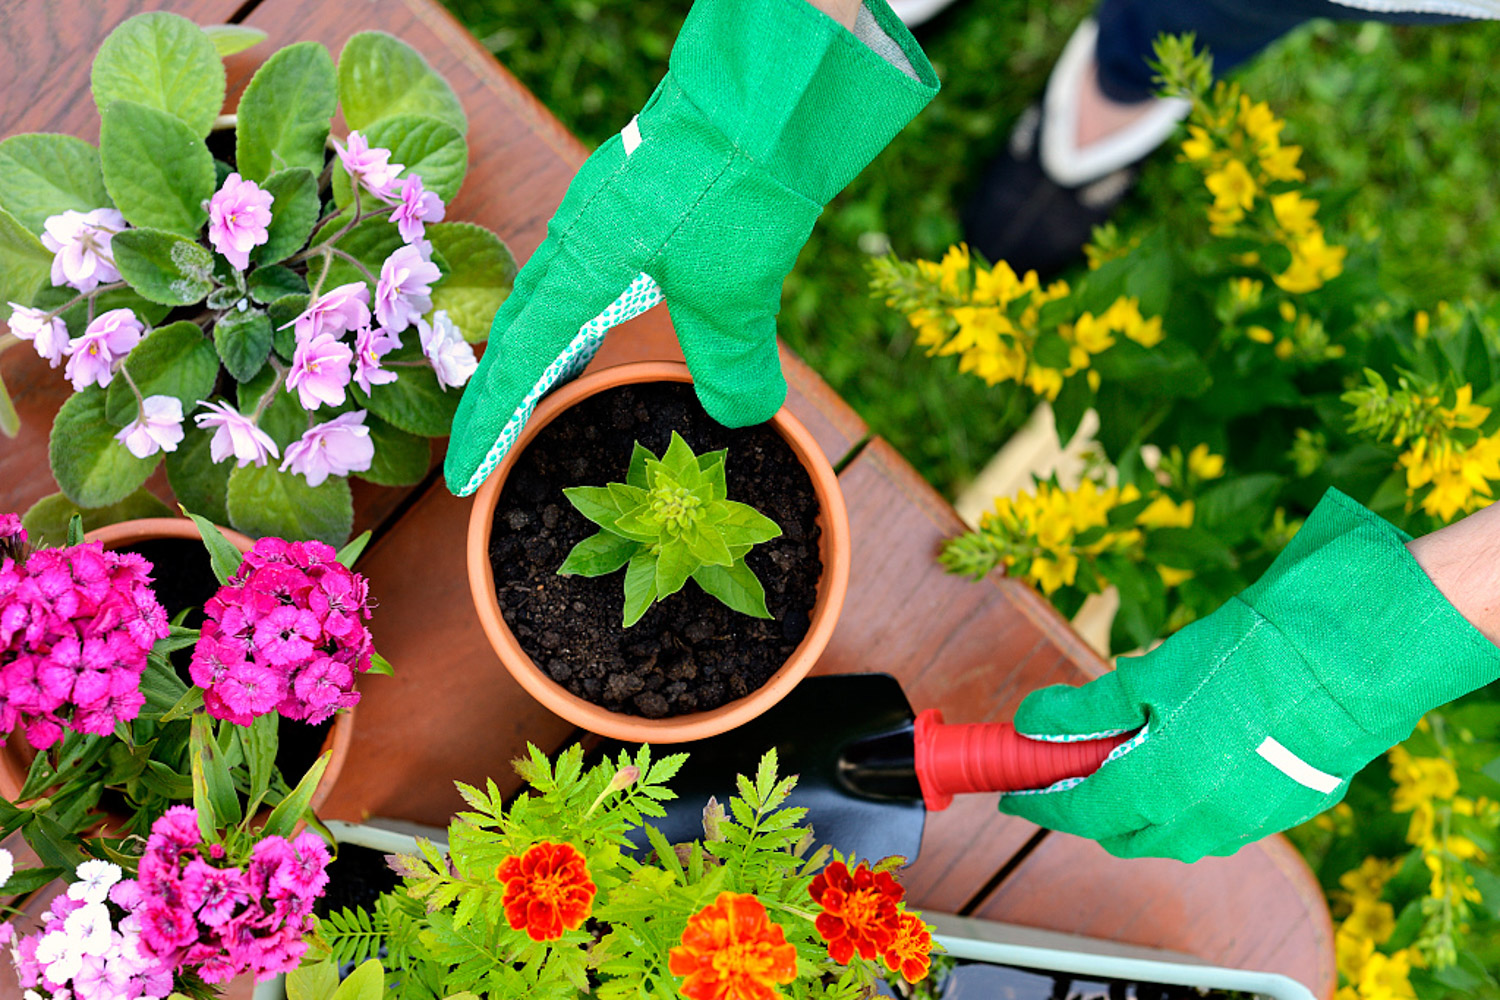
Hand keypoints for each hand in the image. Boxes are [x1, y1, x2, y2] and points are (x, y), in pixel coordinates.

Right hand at [443, 0, 936, 496]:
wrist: (755, 102)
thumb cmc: (733, 194)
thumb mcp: (736, 298)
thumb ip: (733, 367)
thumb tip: (742, 419)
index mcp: (578, 275)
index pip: (517, 369)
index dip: (488, 429)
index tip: (461, 481)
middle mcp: (571, 245)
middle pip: (515, 333)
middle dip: (493, 396)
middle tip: (477, 448)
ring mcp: (594, 216)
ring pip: (544, 297)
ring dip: (531, 352)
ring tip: (528, 398)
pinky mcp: (624, 199)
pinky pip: (575, 269)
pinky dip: (571, 310)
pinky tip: (595, 319)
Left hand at [999, 488, 1499, 861]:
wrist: (1349, 660)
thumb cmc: (1246, 659)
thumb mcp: (1147, 675)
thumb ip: (1084, 711)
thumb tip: (1032, 724)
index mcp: (1158, 789)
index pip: (1078, 813)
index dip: (1040, 802)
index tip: (1016, 791)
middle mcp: (1199, 821)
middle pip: (1123, 834)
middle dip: (1090, 808)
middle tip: (1071, 769)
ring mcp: (1245, 823)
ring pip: (1172, 834)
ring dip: (1141, 809)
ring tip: (1130, 758)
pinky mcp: (1283, 811)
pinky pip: (1218, 822)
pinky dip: (1188, 802)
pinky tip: (1190, 760)